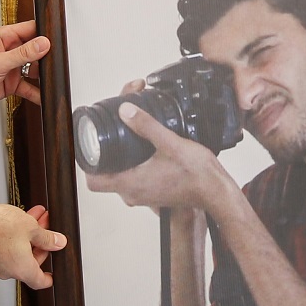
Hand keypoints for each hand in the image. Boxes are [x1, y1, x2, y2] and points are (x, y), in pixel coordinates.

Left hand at [0, 20, 49, 113]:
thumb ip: (22, 53)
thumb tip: (42, 43)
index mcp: (4, 38)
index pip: (30, 29)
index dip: (44, 33)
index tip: (57, 41)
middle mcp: (9, 51)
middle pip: (36, 50)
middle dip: (47, 57)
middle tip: (57, 64)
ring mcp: (11, 67)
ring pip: (34, 69)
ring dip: (42, 75)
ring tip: (52, 80)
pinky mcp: (11, 83)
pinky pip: (28, 87)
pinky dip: (36, 92)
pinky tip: (43, 96)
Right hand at [0, 198, 65, 289]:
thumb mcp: (31, 228)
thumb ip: (48, 238)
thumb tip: (59, 243)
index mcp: (22, 269)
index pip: (40, 282)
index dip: (49, 278)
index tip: (53, 274)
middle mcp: (8, 271)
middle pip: (32, 262)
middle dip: (41, 242)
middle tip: (47, 225)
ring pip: (20, 251)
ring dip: (30, 235)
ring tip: (37, 216)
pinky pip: (9, 248)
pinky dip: (17, 236)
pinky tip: (22, 218)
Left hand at [83, 102, 240, 217]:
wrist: (217, 192)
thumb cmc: (197, 174)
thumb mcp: (171, 143)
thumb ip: (146, 126)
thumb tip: (125, 110)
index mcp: (132, 184)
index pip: (93, 181)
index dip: (88, 162)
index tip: (94, 142)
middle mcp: (134, 193)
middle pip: (105, 176)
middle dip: (105, 153)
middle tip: (112, 131)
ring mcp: (144, 195)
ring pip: (120, 177)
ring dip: (121, 158)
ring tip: (129, 134)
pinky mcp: (154, 193)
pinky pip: (135, 179)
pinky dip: (134, 164)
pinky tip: (145, 147)